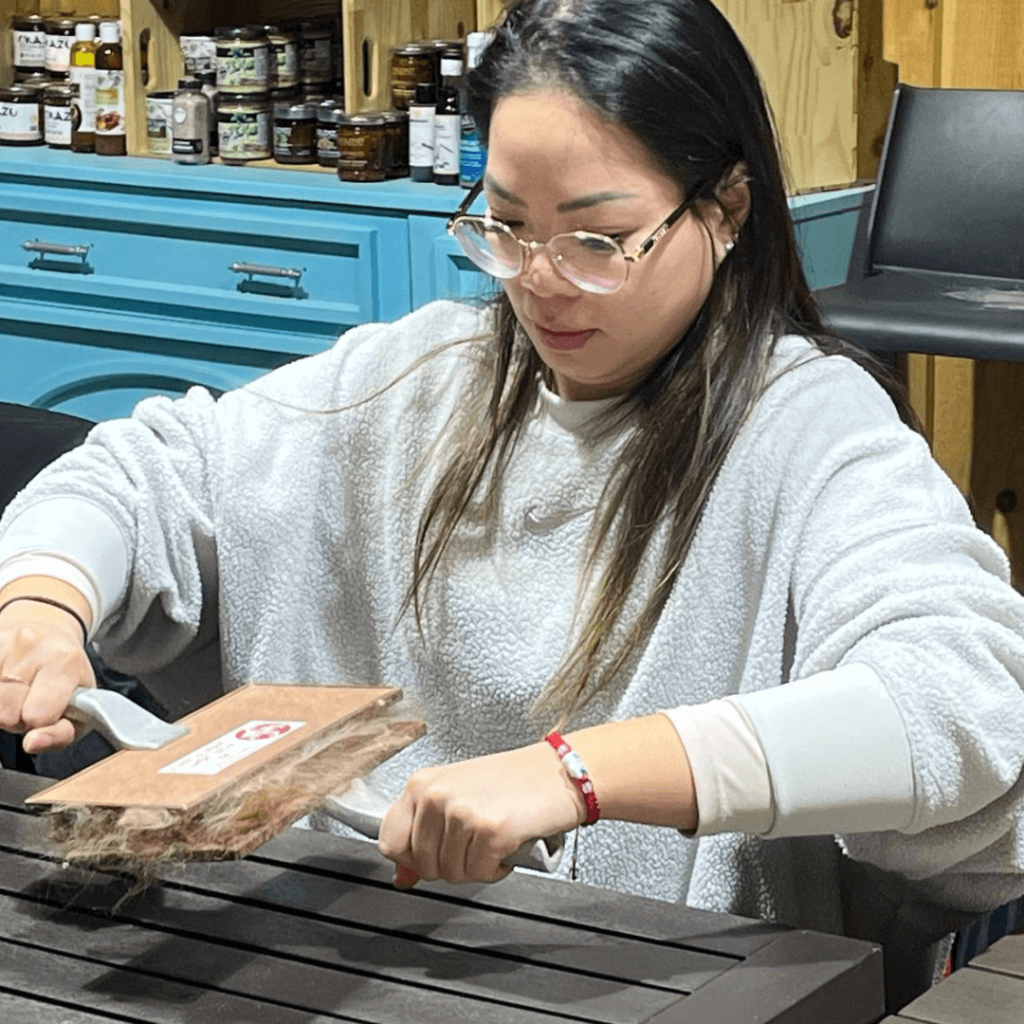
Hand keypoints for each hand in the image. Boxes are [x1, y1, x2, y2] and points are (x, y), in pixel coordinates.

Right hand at [0, 597, 95, 753]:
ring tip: (18, 694)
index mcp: (65, 662)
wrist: (49, 631)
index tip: (46, 713)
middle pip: (6, 713)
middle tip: (29, 703)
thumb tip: (32, 743)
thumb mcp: (80, 708)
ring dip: (1, 706)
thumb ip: (61, 734)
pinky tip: (5, 686)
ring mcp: (5, 642)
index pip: (38, 715)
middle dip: (16, 716)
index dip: (39, 722)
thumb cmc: (67, 676)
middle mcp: (33, 647)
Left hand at [378, 741, 584, 887]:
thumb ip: (424, 834)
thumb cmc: (512, 782)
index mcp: (422, 783)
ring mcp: (462, 812)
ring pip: (451, 873)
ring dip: (477, 867)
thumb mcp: (458, 798)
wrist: (560, 772)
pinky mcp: (491, 830)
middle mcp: (436, 795)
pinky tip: (507, 847)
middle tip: (474, 845)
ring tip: (493, 841)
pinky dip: (496, 869)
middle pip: (422, 864)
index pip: (390, 840)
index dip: (411, 859)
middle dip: (451, 865)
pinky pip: (480, 873)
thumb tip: (401, 877)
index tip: (434, 853)